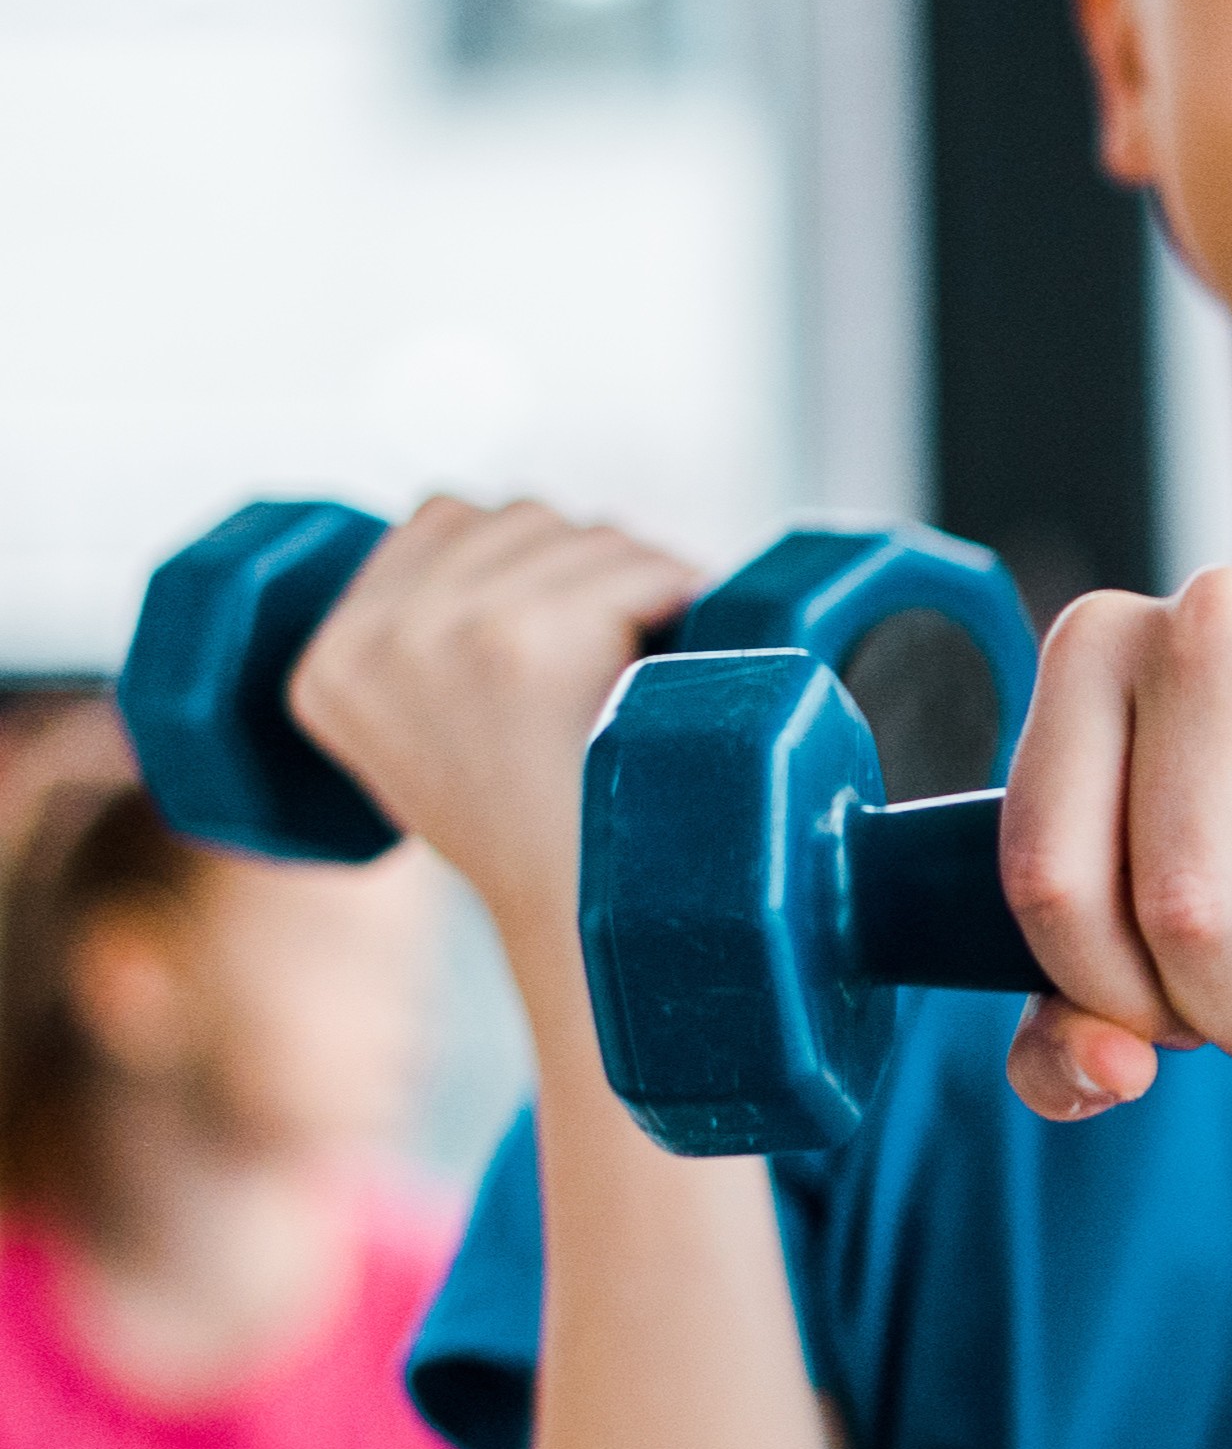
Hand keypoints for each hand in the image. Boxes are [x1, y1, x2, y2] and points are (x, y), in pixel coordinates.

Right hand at [286, 498, 704, 955]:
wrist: (589, 929)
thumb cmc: (538, 836)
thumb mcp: (426, 743)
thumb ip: (422, 645)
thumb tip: (483, 531)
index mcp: (325, 665)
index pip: (438, 519)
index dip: (527, 556)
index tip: (575, 620)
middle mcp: (370, 641)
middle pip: (518, 518)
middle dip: (591, 567)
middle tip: (630, 653)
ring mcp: (444, 632)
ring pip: (585, 534)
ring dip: (644, 581)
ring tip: (655, 667)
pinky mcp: (524, 635)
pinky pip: (639, 565)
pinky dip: (685, 595)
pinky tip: (688, 654)